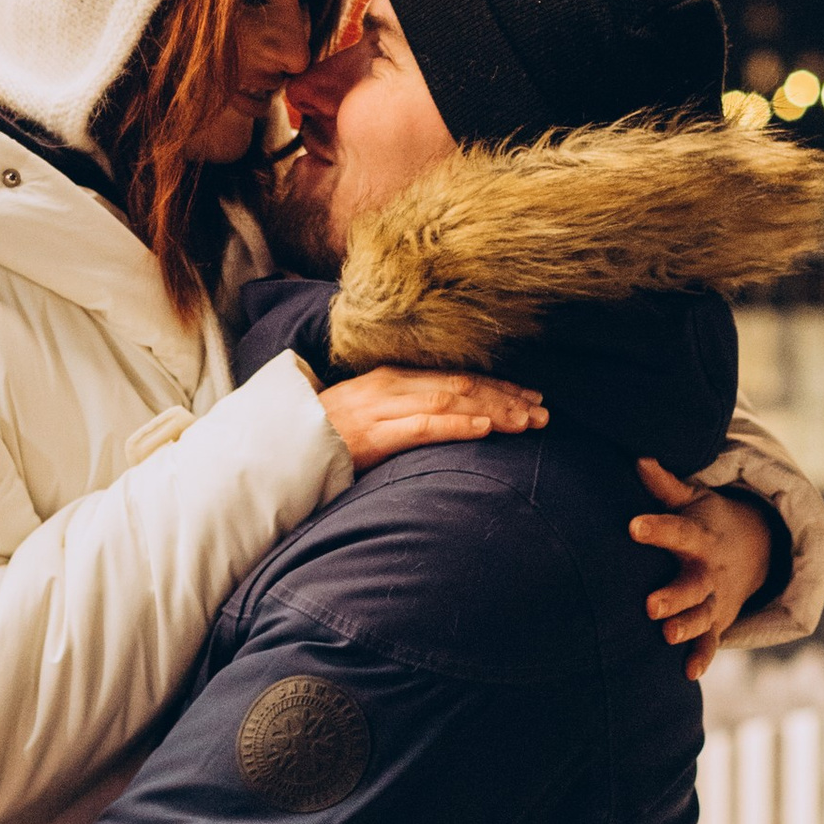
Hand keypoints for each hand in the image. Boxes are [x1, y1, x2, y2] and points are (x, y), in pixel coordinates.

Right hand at [319, 367, 548, 468]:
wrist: (279, 447)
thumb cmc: (322, 435)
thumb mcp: (366, 412)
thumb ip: (400, 410)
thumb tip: (442, 416)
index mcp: (391, 377)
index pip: (455, 376)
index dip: (496, 385)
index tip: (530, 395)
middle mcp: (391, 385)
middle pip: (462, 385)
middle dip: (507, 398)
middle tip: (544, 412)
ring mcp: (382, 408)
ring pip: (452, 401)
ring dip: (495, 410)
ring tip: (528, 421)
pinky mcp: (375, 434)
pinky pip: (424, 426)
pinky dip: (458, 424)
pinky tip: (485, 428)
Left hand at [631, 460, 771, 680]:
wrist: (761, 548)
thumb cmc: (709, 520)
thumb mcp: (694, 500)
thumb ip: (665, 486)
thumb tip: (638, 457)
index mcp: (699, 538)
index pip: (677, 532)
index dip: (656, 530)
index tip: (633, 526)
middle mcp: (709, 571)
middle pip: (691, 585)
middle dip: (673, 596)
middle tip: (649, 606)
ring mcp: (716, 598)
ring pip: (701, 615)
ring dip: (686, 627)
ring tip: (667, 636)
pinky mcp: (718, 621)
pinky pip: (711, 641)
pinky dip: (702, 656)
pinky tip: (688, 672)